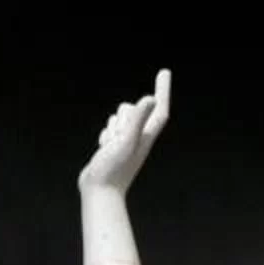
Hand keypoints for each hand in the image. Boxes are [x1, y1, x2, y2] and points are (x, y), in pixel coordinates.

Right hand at [80, 70, 170, 193]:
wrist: (99, 192)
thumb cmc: (113, 169)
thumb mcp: (126, 141)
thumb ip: (138, 119)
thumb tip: (151, 98)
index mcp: (146, 137)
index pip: (159, 109)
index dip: (162, 90)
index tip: (164, 72)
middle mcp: (140, 139)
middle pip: (134, 111)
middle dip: (124, 117)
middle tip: (119, 140)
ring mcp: (127, 143)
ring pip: (119, 118)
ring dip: (112, 128)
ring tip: (110, 148)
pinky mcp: (114, 148)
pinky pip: (109, 130)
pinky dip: (105, 136)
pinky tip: (104, 151)